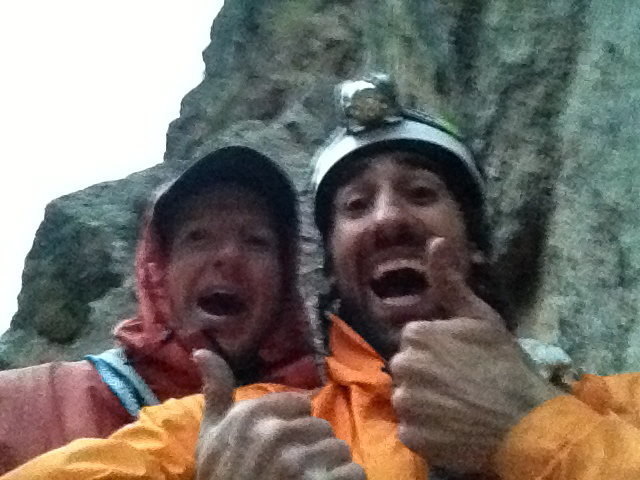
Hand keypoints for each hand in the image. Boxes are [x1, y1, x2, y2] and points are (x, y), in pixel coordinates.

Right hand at [193, 349, 364, 479]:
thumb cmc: (222, 477)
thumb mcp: (212, 435)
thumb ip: (216, 391)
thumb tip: (201, 350)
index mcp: (251, 417)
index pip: (300, 403)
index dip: (294, 425)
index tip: (280, 446)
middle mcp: (274, 434)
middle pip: (321, 426)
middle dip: (312, 447)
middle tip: (292, 470)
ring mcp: (296, 462)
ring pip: (339, 449)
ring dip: (329, 467)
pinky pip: (353, 472)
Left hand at [390, 238, 560, 474]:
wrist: (526, 421)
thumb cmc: (504, 365)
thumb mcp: (479, 316)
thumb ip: (450, 281)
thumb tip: (435, 241)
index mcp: (415, 335)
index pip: (414, 342)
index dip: (438, 352)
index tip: (461, 362)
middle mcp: (402, 367)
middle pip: (407, 370)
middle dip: (427, 375)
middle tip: (460, 386)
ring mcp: (406, 404)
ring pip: (408, 399)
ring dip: (425, 404)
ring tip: (457, 408)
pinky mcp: (411, 437)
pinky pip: (411, 430)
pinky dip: (427, 431)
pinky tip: (452, 429)